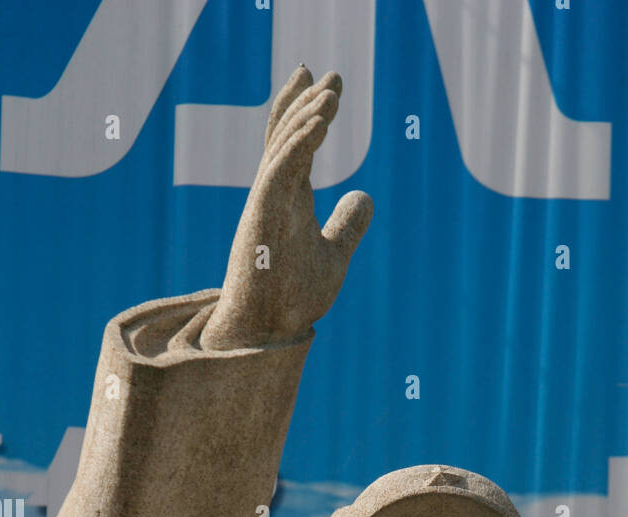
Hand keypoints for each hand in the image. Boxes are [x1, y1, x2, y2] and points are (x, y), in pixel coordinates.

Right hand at [202, 67, 372, 349]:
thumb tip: (365, 196)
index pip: (297, 145)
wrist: (266, 332)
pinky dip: (299, 143)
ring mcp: (266, 204)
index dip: (310, 112)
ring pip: (282, 146)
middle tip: (331, 74)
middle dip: (306, 101)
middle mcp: (274, 195)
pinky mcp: (262, 217)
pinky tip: (319, 121)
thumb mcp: (333, 256)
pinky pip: (279, 170)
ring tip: (331, 92)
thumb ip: (347, 226)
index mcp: (289, 200)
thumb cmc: (291, 298)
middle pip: (286, 135)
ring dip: (306, 114)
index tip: (328, 86)